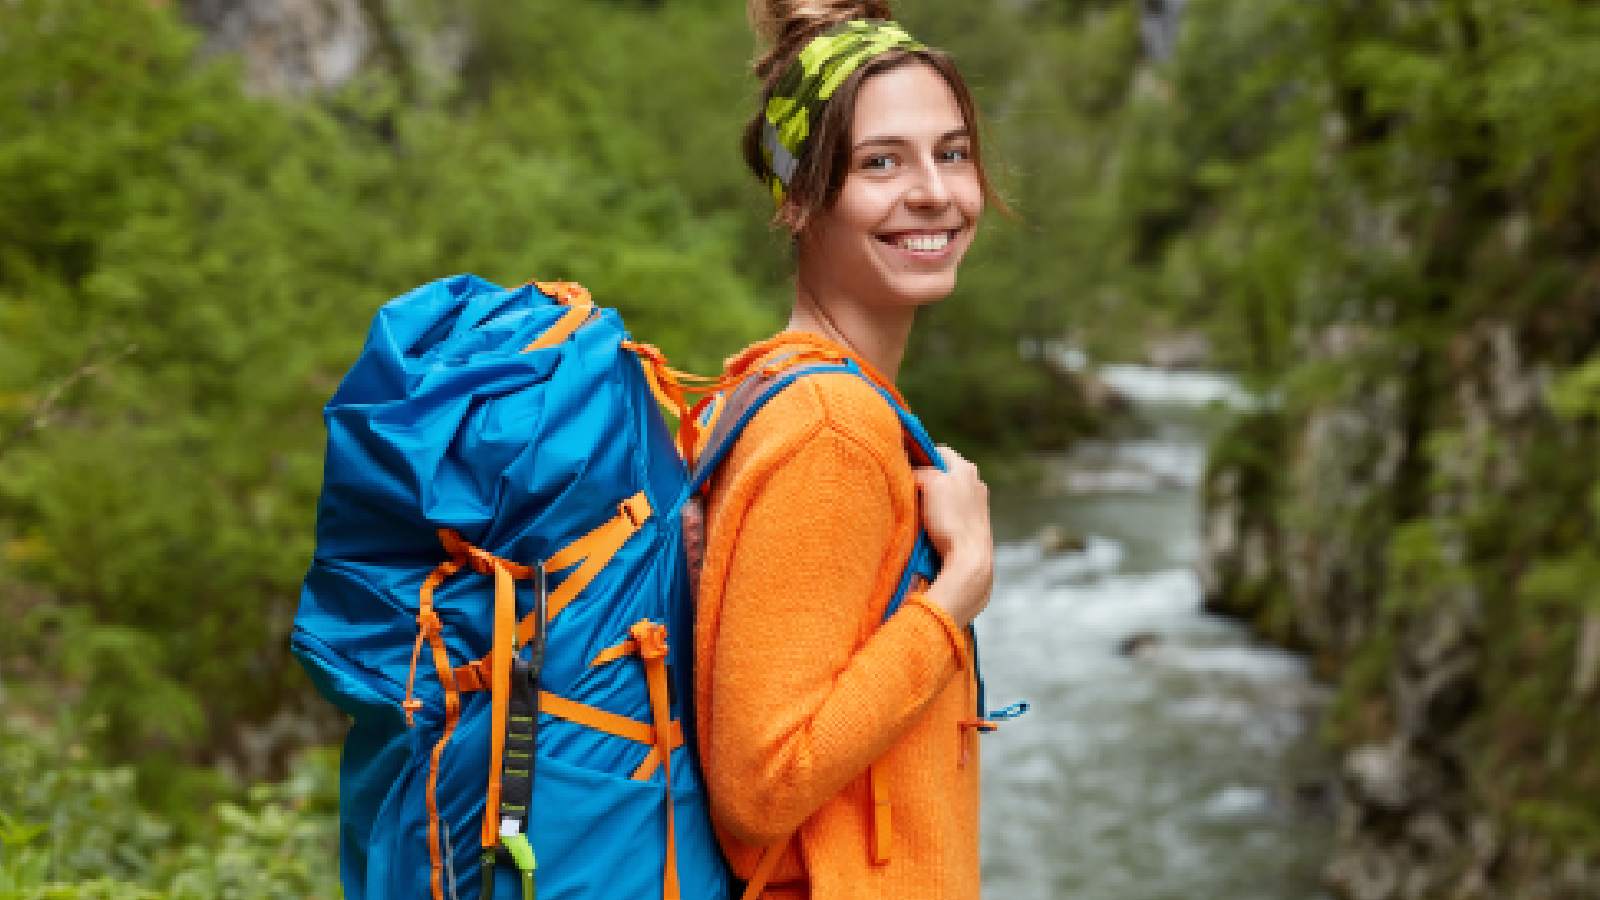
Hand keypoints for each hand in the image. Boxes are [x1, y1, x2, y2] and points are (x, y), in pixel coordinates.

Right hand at [912, 446, 993, 627]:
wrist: (969, 558)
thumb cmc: (951, 519)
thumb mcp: (932, 483)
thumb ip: (921, 471)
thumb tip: (913, 472)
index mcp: (967, 469)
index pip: (938, 452)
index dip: (920, 457)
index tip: (906, 468)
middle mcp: (975, 483)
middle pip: (943, 472)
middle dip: (926, 478)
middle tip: (909, 489)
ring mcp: (976, 505)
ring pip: (947, 493)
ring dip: (932, 498)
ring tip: (917, 509)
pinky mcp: (973, 524)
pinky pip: (951, 511)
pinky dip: (940, 514)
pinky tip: (930, 524)